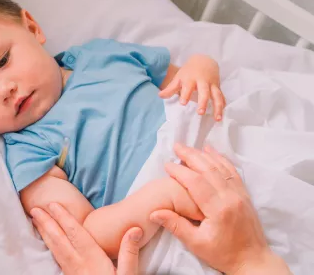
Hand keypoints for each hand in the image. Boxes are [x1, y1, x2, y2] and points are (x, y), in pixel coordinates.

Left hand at [31, 203, 142, 274]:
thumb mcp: (129, 274)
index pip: (75, 234)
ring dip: (45, 233)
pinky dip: (50, 246)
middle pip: (59, 240)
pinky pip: (57, 258)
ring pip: (55, 249)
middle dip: (47, 223)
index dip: (64, 218)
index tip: (53, 205)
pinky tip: (48, 242)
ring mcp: (72, 272)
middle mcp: (78, 264)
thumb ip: (129, 252)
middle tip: (34, 209)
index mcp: (92, 260)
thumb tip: (134, 229)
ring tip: (35, 220)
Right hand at [150, 144, 290, 274]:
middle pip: (208, 169)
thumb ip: (175, 225)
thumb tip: (154, 213)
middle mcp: (231, 197)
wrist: (253, 261)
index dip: (180, 171)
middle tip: (176, 146)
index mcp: (218, 209)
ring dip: (204, 155)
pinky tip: (211, 151)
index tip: (167, 164)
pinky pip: (232, 171)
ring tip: (189, 147)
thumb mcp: (196, 244)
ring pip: (221, 167)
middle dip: (191, 155)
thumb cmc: (223, 255)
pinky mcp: (244, 194)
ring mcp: (240, 194)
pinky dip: (221, 159)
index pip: (196, 182)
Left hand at [159, 55, 224, 120]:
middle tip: (200, 112)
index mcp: (191, 79)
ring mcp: (212, 84)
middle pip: (204, 91)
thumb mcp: (179, 78)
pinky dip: (223, 105)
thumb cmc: (189, 72)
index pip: (188, 87)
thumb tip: (160, 96)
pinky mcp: (218, 87)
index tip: (183, 103)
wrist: (204, 60)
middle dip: (203, 101)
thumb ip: (170, 88)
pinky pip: (222, 97)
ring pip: (216, 95)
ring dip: (217, 107)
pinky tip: (222, 115)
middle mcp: (203, 82)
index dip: (186, 94)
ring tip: (217, 118)